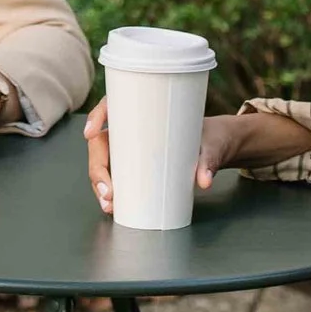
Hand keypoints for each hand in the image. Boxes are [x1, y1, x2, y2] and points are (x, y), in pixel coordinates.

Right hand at [83, 97, 248, 215]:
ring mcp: (133, 148)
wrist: (218, 147)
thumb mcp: (212, 145)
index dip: (97, 116)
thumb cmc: (212, 137)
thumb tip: (203, 180)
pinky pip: (116, 175)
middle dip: (97, 166)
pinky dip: (109, 191)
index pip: (113, 105)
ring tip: (109, 204)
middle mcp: (134, 128)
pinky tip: (111, 205)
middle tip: (108, 191)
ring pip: (104, 162)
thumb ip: (209, 161)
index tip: (92, 133)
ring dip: (100, 183)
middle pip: (102, 142)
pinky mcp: (137, 166)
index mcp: (147, 110)